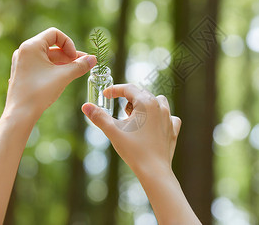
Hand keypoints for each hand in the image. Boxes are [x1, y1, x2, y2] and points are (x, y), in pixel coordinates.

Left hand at [6, 27, 96, 121]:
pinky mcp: (23, 72)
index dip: (69, 43)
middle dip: (69, 54)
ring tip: (77, 70)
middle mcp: (24, 51)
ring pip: (48, 56)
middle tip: (83, 64)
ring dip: (63, 61)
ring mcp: (22, 62)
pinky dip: (54, 67)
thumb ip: (80, 66)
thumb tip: (94, 59)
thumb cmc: (39, 92)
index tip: (75, 58)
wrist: (21, 113)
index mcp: (31, 46)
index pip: (55, 34)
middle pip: (52, 45)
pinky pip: (42, 64)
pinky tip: (65, 76)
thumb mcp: (64, 76)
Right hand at [82, 85, 200, 224]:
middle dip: (128, 100)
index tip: (105, 95)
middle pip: (142, 94)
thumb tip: (85, 106)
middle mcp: (160, 106)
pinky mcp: (173, 129)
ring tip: (135, 119)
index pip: (128, 88)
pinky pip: (168, 116)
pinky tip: (154, 124)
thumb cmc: (134, 150)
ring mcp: (169, 117)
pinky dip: (160, 117)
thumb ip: (99, 117)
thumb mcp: (113, 131)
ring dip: (145, 105)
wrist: (154, 170)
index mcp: (146, 102)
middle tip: (120, 114)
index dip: (115, 90)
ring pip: (157, 101)